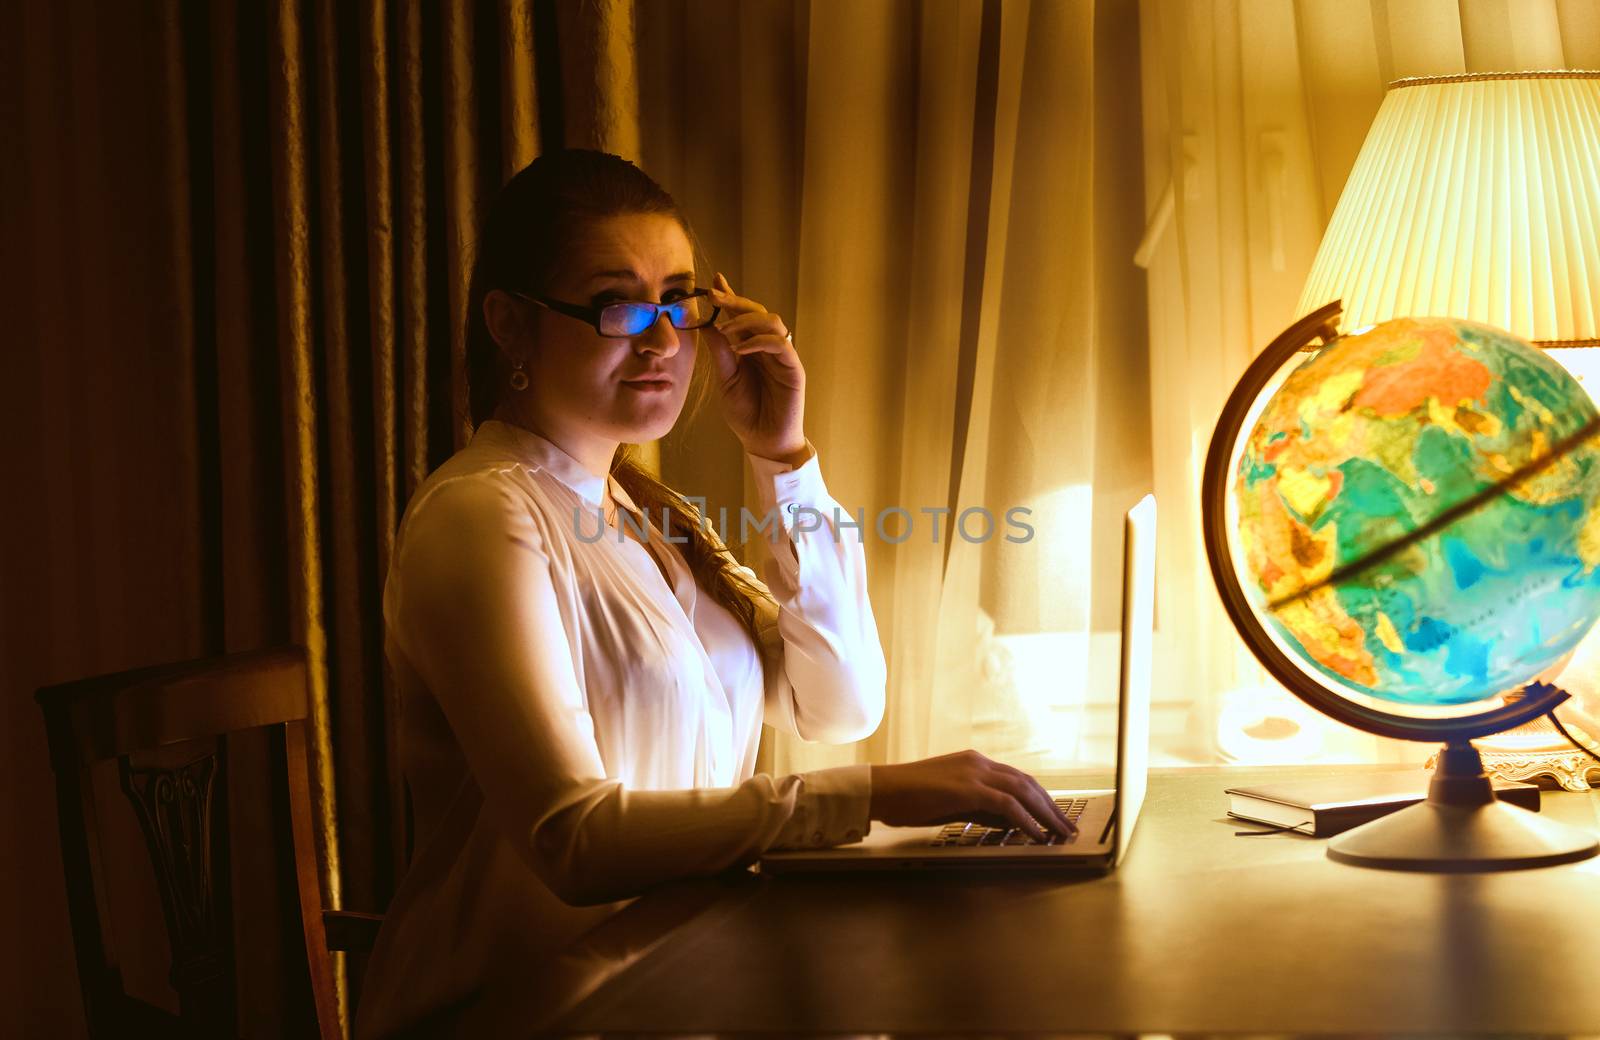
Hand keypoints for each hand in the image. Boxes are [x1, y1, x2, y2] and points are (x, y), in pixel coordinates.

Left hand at [703, 272, 806, 461]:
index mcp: (751, 347)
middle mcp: (768, 347)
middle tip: (714, 296)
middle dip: (735, 301)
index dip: (729, 297)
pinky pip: (780, 344)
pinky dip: (759, 341)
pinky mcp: (793, 368)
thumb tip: (706, 324)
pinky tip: (741, 349)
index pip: (742, 315)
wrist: (764, 441)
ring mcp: (782, 356)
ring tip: (725, 330)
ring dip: (746, 320)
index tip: (712, 282)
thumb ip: (720, 352)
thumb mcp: (725, 379)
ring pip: (772, 321)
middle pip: (757, 311)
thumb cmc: (746, 414)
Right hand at [869, 749, 1078, 842]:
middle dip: (1051, 806)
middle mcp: (978, 763)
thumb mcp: (949, 802)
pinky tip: (1036, 835)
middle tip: (1067, 827)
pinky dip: (1026, 819)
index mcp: (974, 763)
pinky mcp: (967, 788)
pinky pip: (1006, 804)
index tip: (1055, 817)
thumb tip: (1008, 823)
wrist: (881, 790)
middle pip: (1027, 783)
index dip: (1040, 798)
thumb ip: (979, 808)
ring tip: (1060, 833)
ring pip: (1022, 791)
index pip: (1017, 779)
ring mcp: (973, 773)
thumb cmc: (908, 799)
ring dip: (1045, 813)